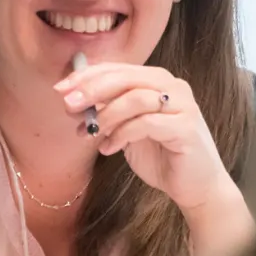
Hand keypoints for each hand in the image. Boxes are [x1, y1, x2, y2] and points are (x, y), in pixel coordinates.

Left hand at [55, 63, 233, 211]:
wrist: (194, 187)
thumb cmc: (160, 155)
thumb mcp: (126, 129)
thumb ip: (108, 111)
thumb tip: (73, 100)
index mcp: (157, 80)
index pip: (118, 68)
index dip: (87, 76)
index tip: (60, 90)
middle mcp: (173, 86)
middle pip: (126, 77)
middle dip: (92, 90)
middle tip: (69, 105)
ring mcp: (183, 105)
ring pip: (136, 98)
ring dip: (106, 115)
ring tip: (88, 133)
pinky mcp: (186, 128)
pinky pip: (146, 123)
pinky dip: (121, 134)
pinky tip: (108, 149)